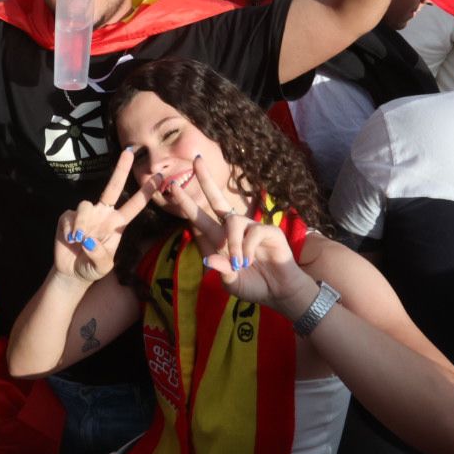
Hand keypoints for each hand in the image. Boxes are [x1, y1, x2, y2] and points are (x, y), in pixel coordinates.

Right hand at [53, 149, 157, 283]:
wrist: (72, 272)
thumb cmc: (93, 267)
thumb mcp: (102, 266)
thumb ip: (99, 255)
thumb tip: (88, 240)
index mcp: (117, 223)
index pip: (134, 205)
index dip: (146, 192)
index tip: (160, 177)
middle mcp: (103, 214)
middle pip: (113, 188)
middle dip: (121, 170)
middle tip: (128, 153)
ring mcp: (86, 214)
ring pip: (86, 206)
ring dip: (83, 224)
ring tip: (79, 241)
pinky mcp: (68, 216)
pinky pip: (70, 216)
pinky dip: (70, 229)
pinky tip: (69, 240)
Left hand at [164, 158, 315, 313]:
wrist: (280, 293)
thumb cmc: (254, 286)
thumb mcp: (232, 284)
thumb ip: (220, 271)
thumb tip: (207, 260)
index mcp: (220, 240)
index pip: (200, 219)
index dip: (187, 204)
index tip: (173, 187)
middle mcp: (234, 230)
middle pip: (217, 199)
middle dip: (206, 179)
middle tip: (196, 160)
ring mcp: (251, 228)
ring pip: (233, 221)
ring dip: (233, 243)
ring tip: (239, 264)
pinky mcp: (269, 231)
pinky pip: (253, 231)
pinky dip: (247, 247)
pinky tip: (249, 261)